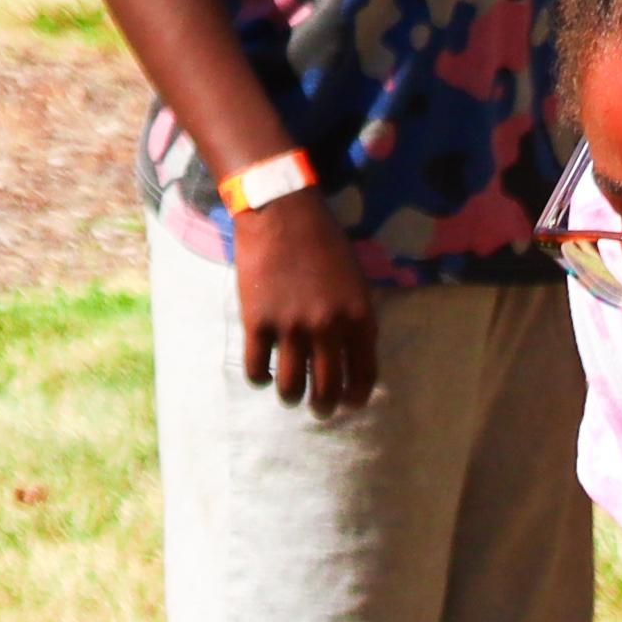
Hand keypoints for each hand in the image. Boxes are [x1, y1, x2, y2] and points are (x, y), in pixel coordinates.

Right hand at [234, 185, 378, 415]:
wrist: (281, 212)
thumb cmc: (322, 241)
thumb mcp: (355, 278)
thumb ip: (357, 317)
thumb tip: (355, 355)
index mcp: (358, 316)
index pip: (363, 373)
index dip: (356, 396)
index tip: (349, 404)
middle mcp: (327, 327)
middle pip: (327, 388)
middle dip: (324, 406)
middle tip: (319, 409)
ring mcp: (291, 327)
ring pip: (291, 387)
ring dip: (292, 397)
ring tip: (290, 395)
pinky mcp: (257, 322)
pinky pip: (257, 369)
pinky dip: (260, 378)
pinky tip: (263, 374)